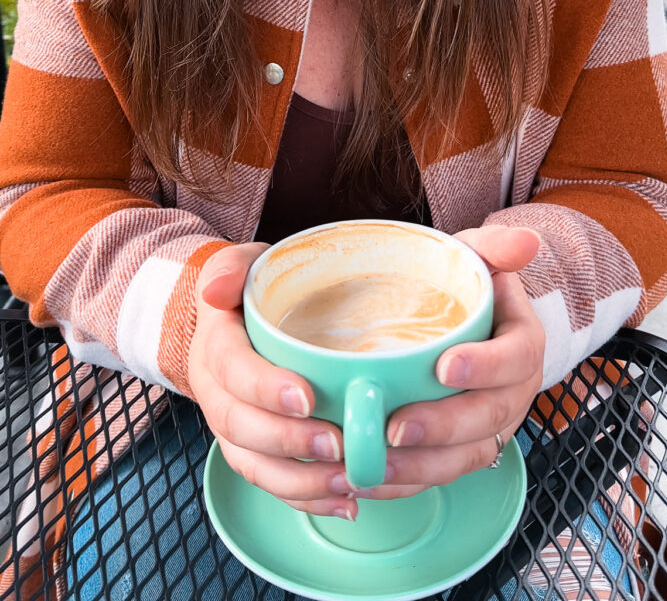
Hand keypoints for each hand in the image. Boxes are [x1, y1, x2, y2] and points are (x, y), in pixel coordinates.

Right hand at [188, 243, 360, 519]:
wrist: (231, 322)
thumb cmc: (249, 293)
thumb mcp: (240, 265)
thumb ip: (230, 268)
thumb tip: (216, 288)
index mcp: (215, 346)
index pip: (231, 369)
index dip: (265, 387)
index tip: (306, 397)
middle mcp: (216, 393)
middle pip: (239, 426)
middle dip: (288, 442)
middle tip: (337, 443)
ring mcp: (232, 427)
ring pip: (254, 465)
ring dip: (301, 481)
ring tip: (349, 480)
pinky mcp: (252, 451)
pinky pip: (272, 483)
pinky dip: (308, 499)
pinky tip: (347, 502)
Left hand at [353, 226, 544, 503]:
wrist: (460, 320)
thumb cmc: (464, 286)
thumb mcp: (477, 256)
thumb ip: (495, 246)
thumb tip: (527, 241)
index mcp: (522, 343)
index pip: (516, 357)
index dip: (485, 366)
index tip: (444, 366)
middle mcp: (512, 392)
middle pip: (489, 419)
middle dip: (443, 428)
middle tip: (395, 427)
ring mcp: (489, 427)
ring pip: (465, 458)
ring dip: (421, 466)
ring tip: (374, 461)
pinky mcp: (461, 451)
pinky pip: (439, 476)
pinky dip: (405, 482)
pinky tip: (369, 478)